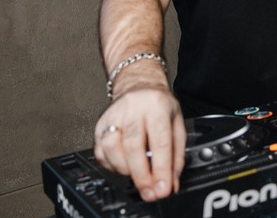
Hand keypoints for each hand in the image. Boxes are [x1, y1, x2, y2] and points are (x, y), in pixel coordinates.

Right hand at [93, 85, 185, 201]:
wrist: (139, 85)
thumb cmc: (159, 105)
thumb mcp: (177, 124)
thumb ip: (177, 154)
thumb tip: (171, 181)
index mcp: (157, 105)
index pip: (159, 141)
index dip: (161, 168)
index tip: (163, 187)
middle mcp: (133, 108)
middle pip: (133, 146)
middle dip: (142, 175)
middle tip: (149, 191)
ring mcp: (113, 115)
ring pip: (112, 149)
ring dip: (125, 169)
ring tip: (137, 174)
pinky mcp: (99, 124)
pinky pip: (100, 151)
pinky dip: (112, 165)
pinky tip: (123, 165)